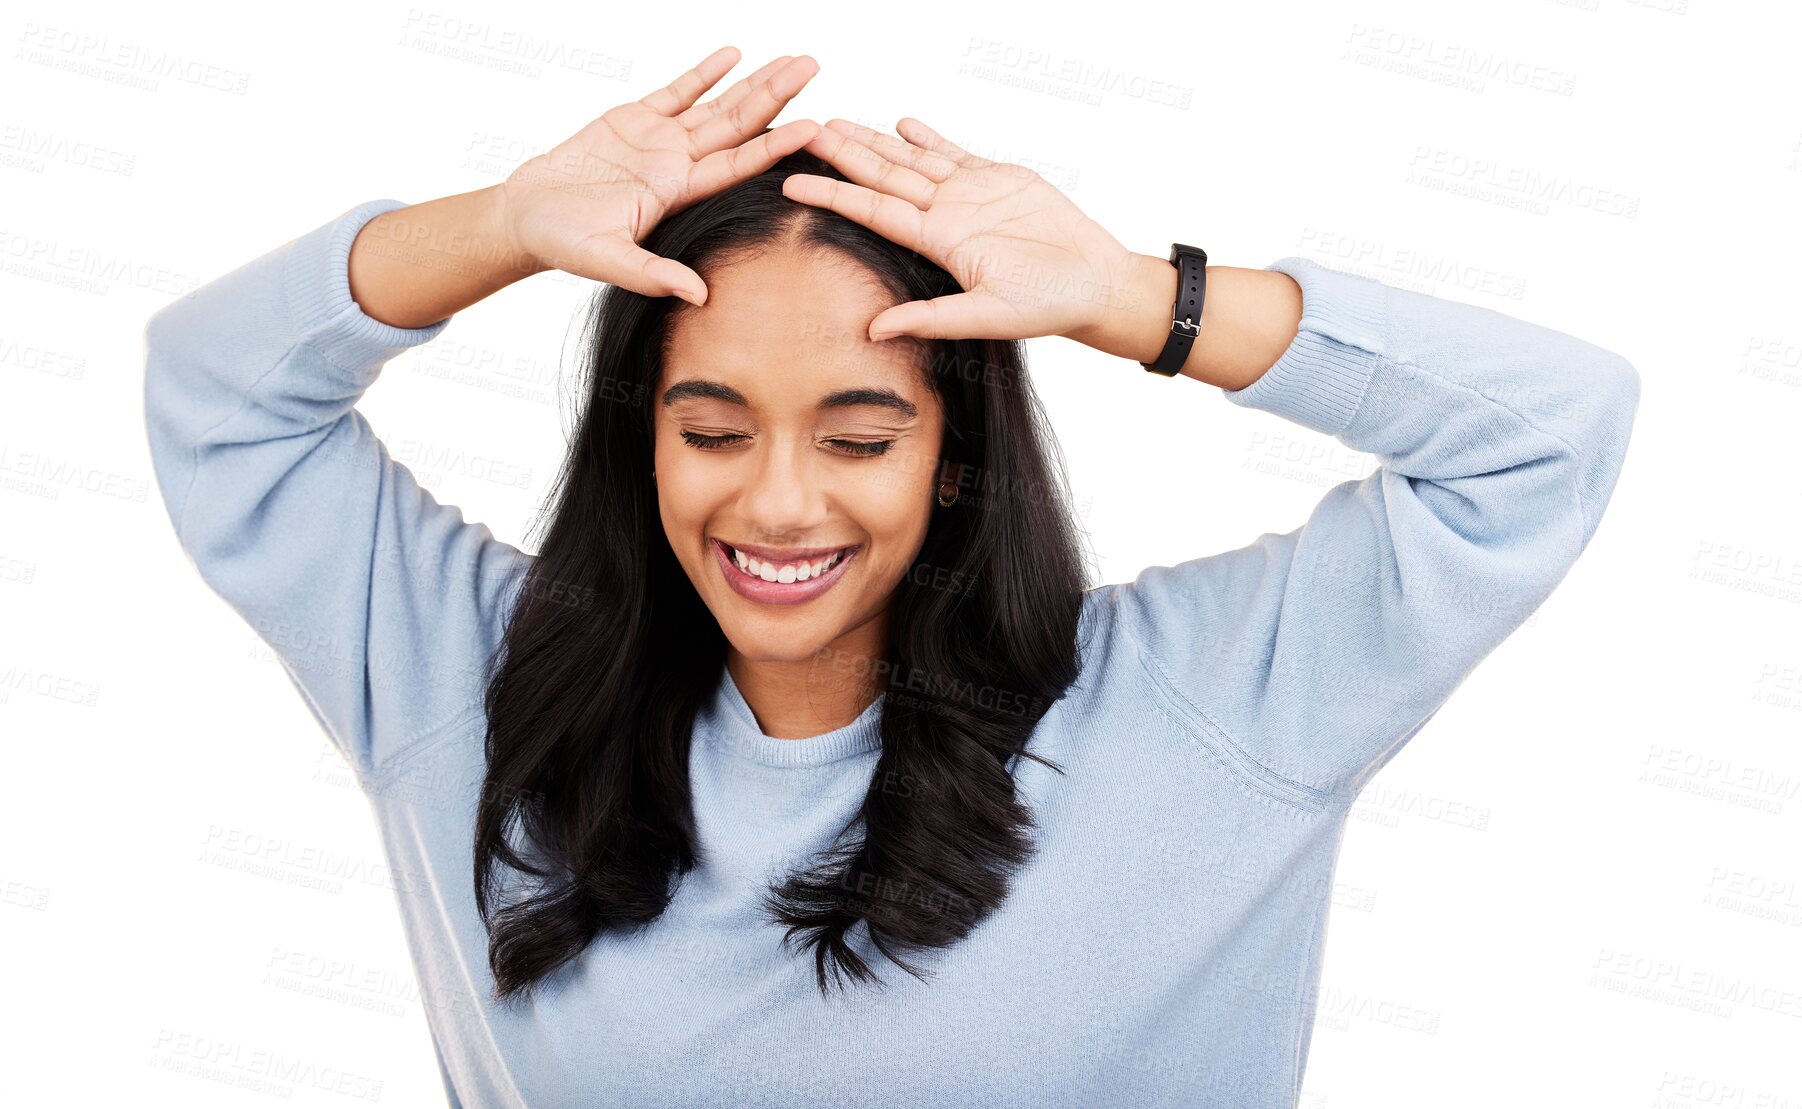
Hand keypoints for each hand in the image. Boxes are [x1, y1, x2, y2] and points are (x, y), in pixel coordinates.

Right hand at [492, 45, 821, 302]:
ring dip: (755, 83)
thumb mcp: (605, 260)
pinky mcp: (634, 120)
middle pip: (738, 127)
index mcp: (677, 194)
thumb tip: (700, 297)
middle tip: (813, 67)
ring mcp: (660, 141)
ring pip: (717, 106)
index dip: (774, 147)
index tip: (812, 128)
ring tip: (794, 60)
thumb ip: (651, 274)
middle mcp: (678, 166)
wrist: (527, 216)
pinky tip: (734, 55)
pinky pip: (678, 92)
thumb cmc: (562, 242)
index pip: (736, 166)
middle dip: (776, 97)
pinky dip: (705, 73)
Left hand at [781, 118, 1136, 341]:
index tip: (791, 182)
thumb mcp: (987, 316)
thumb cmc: (1048, 305)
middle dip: (843, 154)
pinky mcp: (997, 180)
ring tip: (837, 122)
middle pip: (882, 178)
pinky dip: (928, 138)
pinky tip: (901, 125)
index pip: (873, 212)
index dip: (832, 195)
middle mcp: (946, 216)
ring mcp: (969, 196)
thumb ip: (931, 318)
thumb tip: (873, 330)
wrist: (1094, 284)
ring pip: (911, 160)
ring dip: (874, 142)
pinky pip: (954, 153)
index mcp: (938, 243)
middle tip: (802, 130)